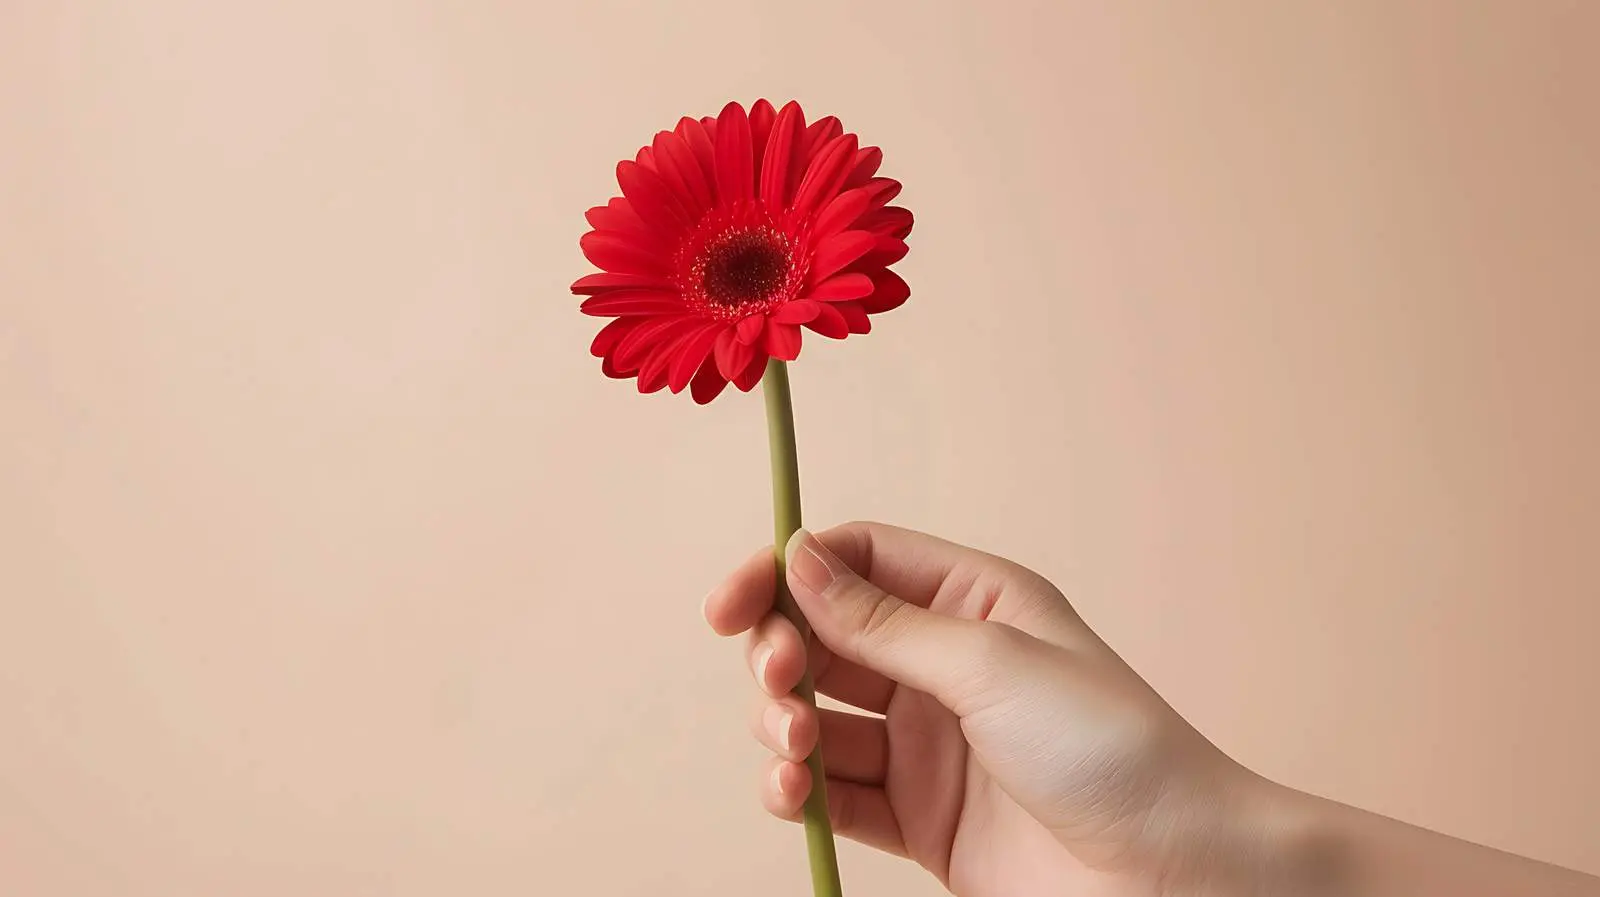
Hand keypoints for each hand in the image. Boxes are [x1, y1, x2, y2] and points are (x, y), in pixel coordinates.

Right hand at [703, 521, 1255, 895]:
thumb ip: (881, 622)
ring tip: (799, 752)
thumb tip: (798, 559)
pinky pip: (835, 794)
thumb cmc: (1108, 748)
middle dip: (781, 657)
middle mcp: (942, 666)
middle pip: (821, 639)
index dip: (786, 573)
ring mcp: (928, 744)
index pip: (854, 562)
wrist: (1173, 876)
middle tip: (781, 684)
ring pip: (817, 718)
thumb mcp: (989, 664)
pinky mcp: (920, 818)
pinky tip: (795, 794)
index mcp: (970, 603)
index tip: (732, 607)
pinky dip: (800, 792)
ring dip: (784, 727)